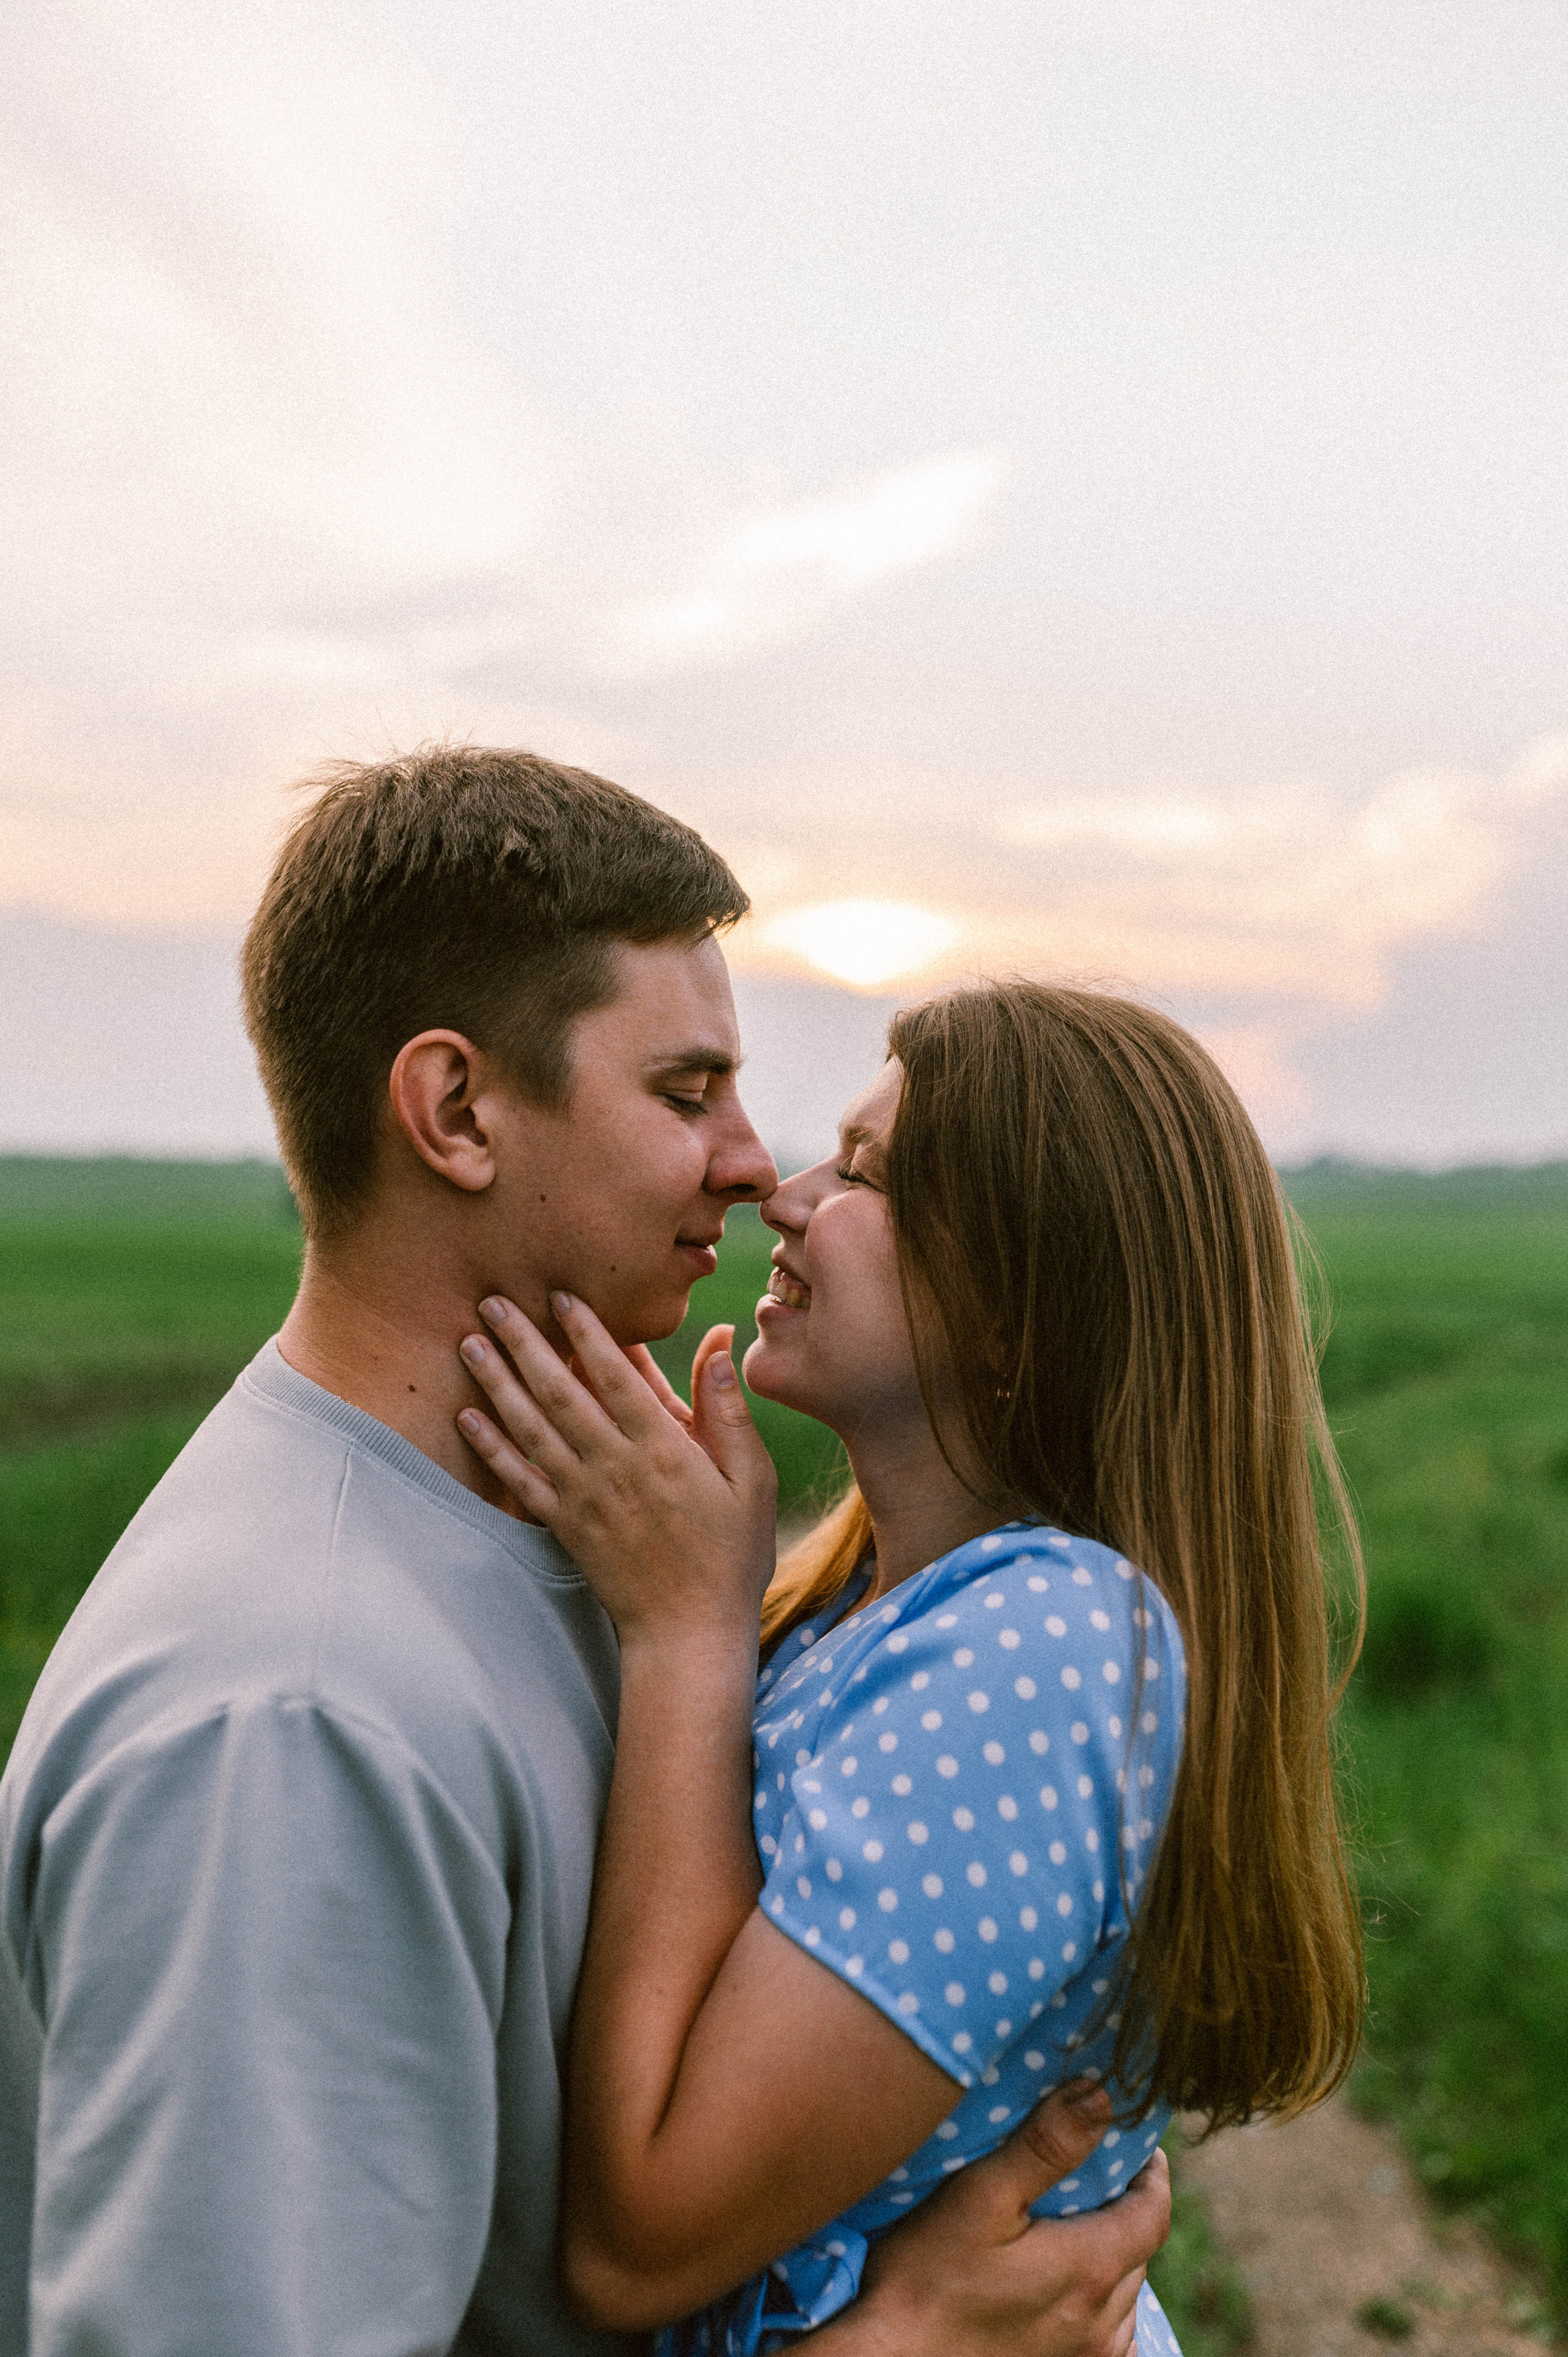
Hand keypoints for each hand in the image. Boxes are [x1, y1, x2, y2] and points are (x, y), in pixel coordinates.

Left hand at [456, 1294, 777, 1646]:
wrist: (689, 1631)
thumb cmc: (730, 1553)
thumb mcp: (750, 1479)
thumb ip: (727, 1411)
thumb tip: (718, 1344)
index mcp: (663, 1450)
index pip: (617, 1377)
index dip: (587, 1332)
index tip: (562, 1294)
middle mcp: (614, 1467)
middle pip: (560, 1392)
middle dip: (525, 1343)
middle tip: (493, 1301)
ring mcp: (583, 1497)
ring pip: (531, 1428)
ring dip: (497, 1383)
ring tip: (469, 1343)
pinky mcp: (564, 1526)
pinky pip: (519, 1479)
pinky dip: (491, 1447)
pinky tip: (468, 1416)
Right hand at [812, 2082, 1168, 2356]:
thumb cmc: (924, 2279)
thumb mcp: (979, 2196)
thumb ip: (1045, 2145)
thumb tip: (1100, 2097)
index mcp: (1091, 2269)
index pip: (1154, 2211)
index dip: (1150, 2172)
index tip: (1134, 2142)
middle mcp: (1102, 2322)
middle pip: (1138, 2249)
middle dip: (1123, 2207)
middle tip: (1092, 2173)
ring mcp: (1086, 2356)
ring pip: (1124, 2293)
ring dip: (1110, 2254)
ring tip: (1071, 2223)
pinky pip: (1106, 2333)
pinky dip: (1097, 2300)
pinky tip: (1062, 2284)